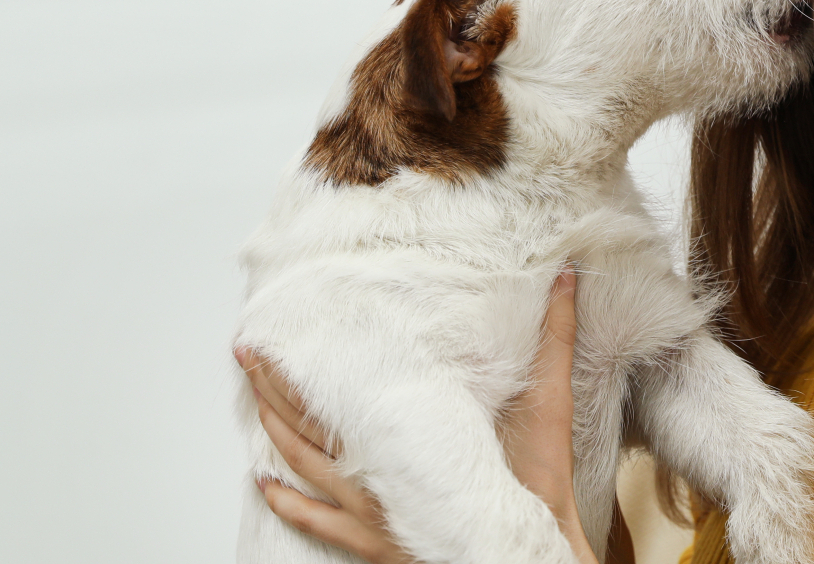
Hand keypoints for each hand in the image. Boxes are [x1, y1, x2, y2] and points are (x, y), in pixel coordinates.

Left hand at [237, 270, 609, 563]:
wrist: (529, 552)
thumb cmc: (536, 484)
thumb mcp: (549, 403)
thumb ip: (555, 340)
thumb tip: (567, 278)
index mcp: (408, 437)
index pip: (341, 392)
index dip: (304, 364)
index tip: (278, 332)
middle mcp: (380, 472)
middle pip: (310, 424)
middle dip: (275, 386)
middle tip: (246, 353)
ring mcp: (372, 510)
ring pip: (305, 467)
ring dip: (273, 431)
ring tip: (252, 397)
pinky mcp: (374, 541)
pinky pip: (319, 522)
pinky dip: (287, 503)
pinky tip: (264, 486)